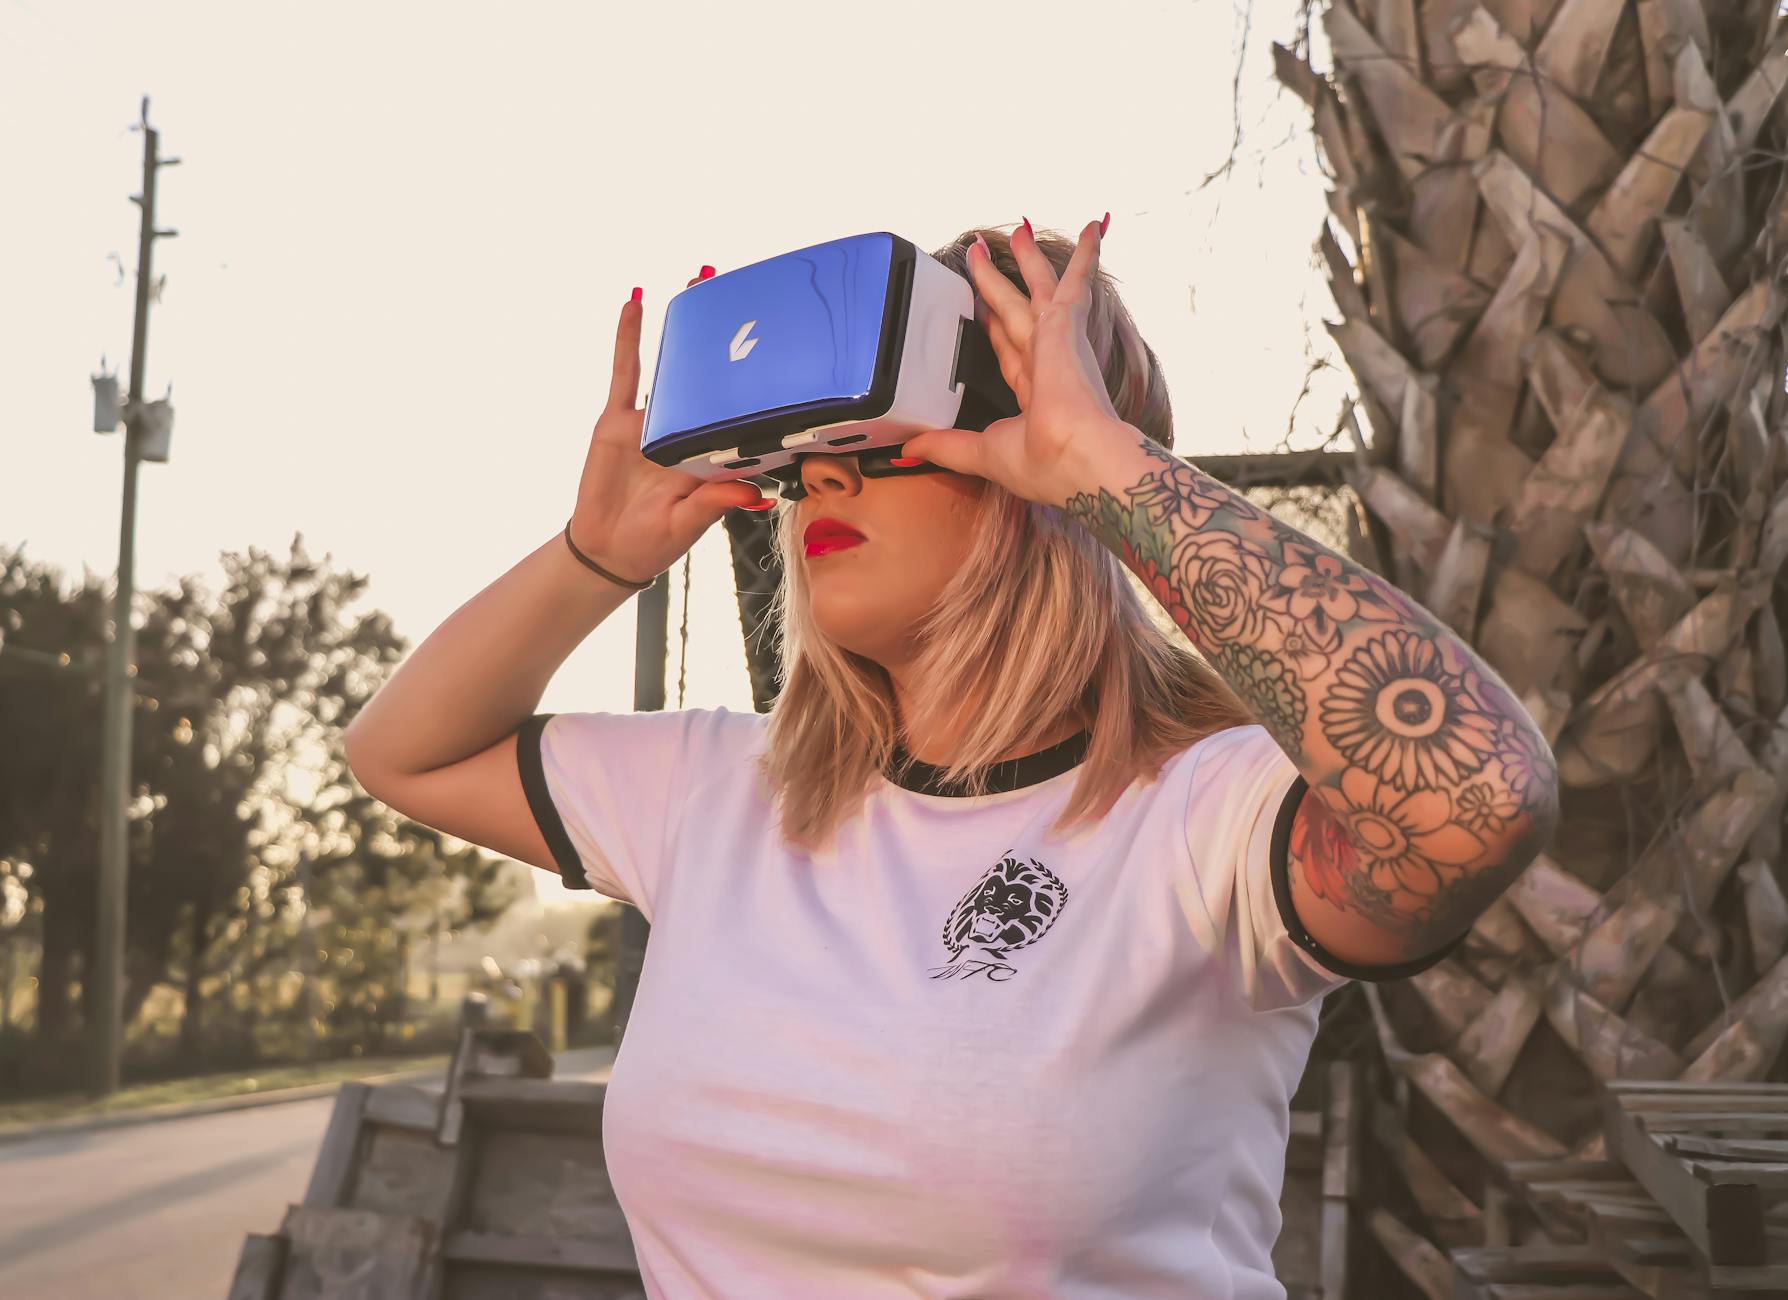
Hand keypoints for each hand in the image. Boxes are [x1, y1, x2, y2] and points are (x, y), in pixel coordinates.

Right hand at [568, 270, 772, 583]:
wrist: (608, 550)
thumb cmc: (654, 543)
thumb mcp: (689, 526)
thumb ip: (715, 505)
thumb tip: (755, 494)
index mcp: (711, 452)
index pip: (739, 409)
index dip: (756, 379)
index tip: (777, 345)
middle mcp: (686, 429)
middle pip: (709, 373)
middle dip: (724, 332)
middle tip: (740, 288)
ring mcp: (652, 422)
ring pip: (671, 364)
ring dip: (682, 324)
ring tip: (698, 280)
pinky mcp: (618, 421)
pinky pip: (626, 372)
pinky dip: (629, 338)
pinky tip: (635, 303)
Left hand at [898, 217, 1137, 508]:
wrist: (1078, 456)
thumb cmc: (1045, 463)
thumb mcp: (979, 451)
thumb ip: (944, 446)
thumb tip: (909, 449)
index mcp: (1034, 393)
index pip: (1008, 350)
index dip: (993, 328)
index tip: (982, 309)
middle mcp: (1048, 362)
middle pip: (1017, 311)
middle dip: (999, 284)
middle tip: (983, 254)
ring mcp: (1058, 342)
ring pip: (1038, 288)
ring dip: (1030, 260)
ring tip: (1021, 229)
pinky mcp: (1065, 326)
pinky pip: (1074, 280)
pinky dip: (1085, 254)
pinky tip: (1091, 227)